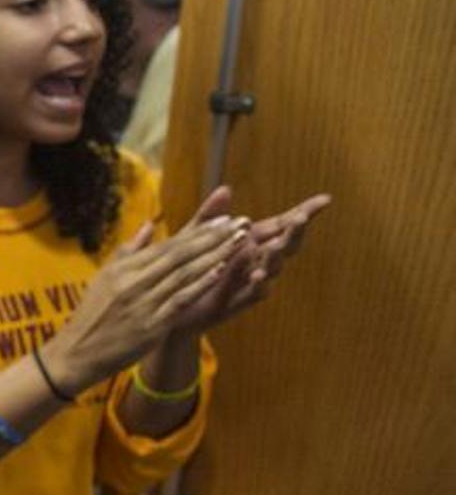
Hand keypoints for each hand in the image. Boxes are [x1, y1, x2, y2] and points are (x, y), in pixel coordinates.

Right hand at [46, 190, 251, 390]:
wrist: (75, 353)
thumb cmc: (91, 317)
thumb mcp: (103, 278)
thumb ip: (128, 251)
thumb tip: (149, 226)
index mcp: (123, 269)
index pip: (168, 245)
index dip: (200, 231)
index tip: (226, 219)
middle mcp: (133, 282)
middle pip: (180, 255)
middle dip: (214, 238)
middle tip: (242, 223)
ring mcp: (142, 303)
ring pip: (184, 274)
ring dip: (215, 256)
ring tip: (241, 242)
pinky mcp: (150, 325)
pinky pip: (180, 300)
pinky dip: (201, 285)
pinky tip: (221, 272)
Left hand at [167, 188, 328, 332]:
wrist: (169, 306)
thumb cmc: (185, 268)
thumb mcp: (193, 237)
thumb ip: (210, 215)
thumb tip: (226, 188)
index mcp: (248, 242)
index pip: (281, 224)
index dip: (303, 212)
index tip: (325, 199)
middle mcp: (254, 261)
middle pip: (283, 245)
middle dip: (294, 232)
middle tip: (300, 218)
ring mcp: (248, 283)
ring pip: (271, 269)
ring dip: (275, 257)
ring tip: (276, 245)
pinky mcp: (235, 303)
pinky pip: (251, 294)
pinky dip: (257, 284)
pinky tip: (257, 275)